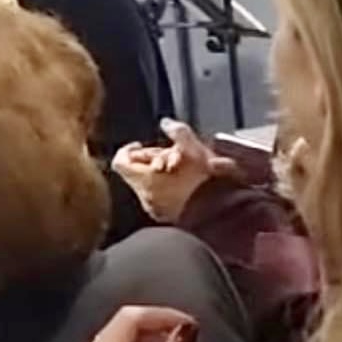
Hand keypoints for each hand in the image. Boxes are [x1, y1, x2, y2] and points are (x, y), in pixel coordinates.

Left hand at [113, 119, 238, 222]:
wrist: (222, 213)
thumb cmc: (207, 183)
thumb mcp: (194, 148)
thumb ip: (177, 132)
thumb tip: (166, 123)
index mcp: (145, 179)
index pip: (119, 162)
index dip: (128, 150)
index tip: (140, 145)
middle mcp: (145, 196)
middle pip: (134, 173)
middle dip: (149, 160)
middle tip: (167, 155)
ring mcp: (155, 209)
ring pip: (147, 186)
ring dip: (158, 175)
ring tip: (179, 169)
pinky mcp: (167, 218)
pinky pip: (158, 199)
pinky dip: (165, 189)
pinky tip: (184, 184)